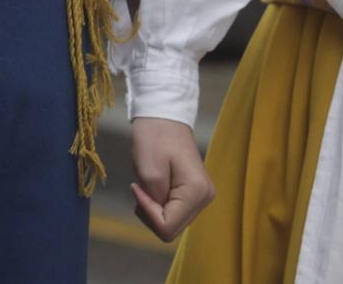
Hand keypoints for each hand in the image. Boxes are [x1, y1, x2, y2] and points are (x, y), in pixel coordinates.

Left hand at [129, 116, 213, 241]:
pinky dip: (157, 204)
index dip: (147, 212)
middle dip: (149, 212)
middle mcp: (205, 198)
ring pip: (171, 222)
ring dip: (152, 208)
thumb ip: (153, 199)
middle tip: (139, 187)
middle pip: (171, 228)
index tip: (138, 188)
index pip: (167, 227)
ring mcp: (201, 197)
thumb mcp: (147, 169)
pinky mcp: (193, 193)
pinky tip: (152, 185)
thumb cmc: (154, 136)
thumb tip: (158, 217)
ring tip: (145, 184)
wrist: (163, 115)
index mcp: (197, 193)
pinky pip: (172, 211)